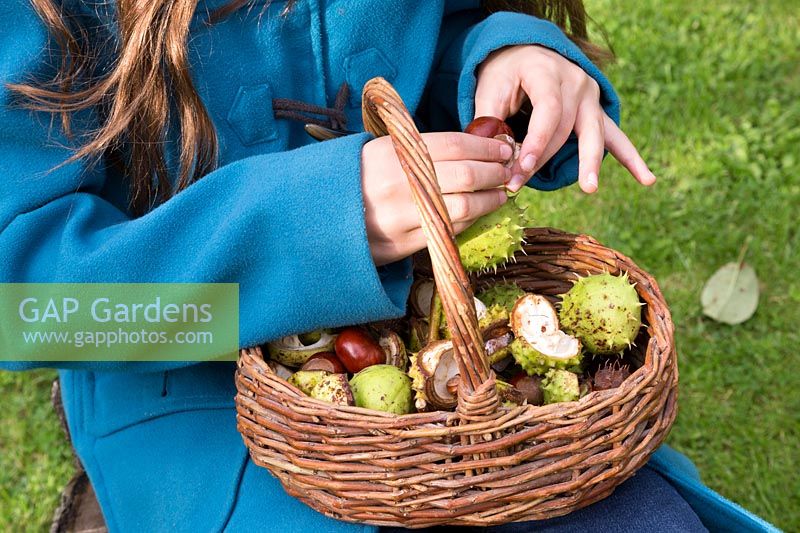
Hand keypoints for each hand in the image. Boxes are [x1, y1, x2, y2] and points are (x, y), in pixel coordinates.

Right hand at [361, 133, 511, 265]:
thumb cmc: (356, 180)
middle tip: (507, 171)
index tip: (503, 148)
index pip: (454, 145)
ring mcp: (401, 217)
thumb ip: (419, 149)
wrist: (319, 219)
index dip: (485, 147)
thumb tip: (472, 145)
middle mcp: (398, 183)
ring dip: (489, 200)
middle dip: (494, 172)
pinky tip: (475, 213)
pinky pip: (447, 231)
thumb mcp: (379, 152)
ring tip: (499, 194)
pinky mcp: (402, 245)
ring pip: (462, 207)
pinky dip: (468, 220)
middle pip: (465, 174)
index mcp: (392, 153)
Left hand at [474, 44, 656, 192]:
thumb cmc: (505, 74)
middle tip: (519, 185)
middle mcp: (576, 81)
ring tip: (589, 188)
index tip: (520, 167)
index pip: (548, 111)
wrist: (525, 53)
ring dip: (590, 163)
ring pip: (593, 133)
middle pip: (566, 127)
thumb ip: (489, 120)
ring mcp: (591, 96)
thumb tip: (493, 157)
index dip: (535, 141)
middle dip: (543, 159)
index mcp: (548, 71)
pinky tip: (647, 180)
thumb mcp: (488, 88)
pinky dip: (631, 159)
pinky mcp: (597, 112)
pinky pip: (616, 136)